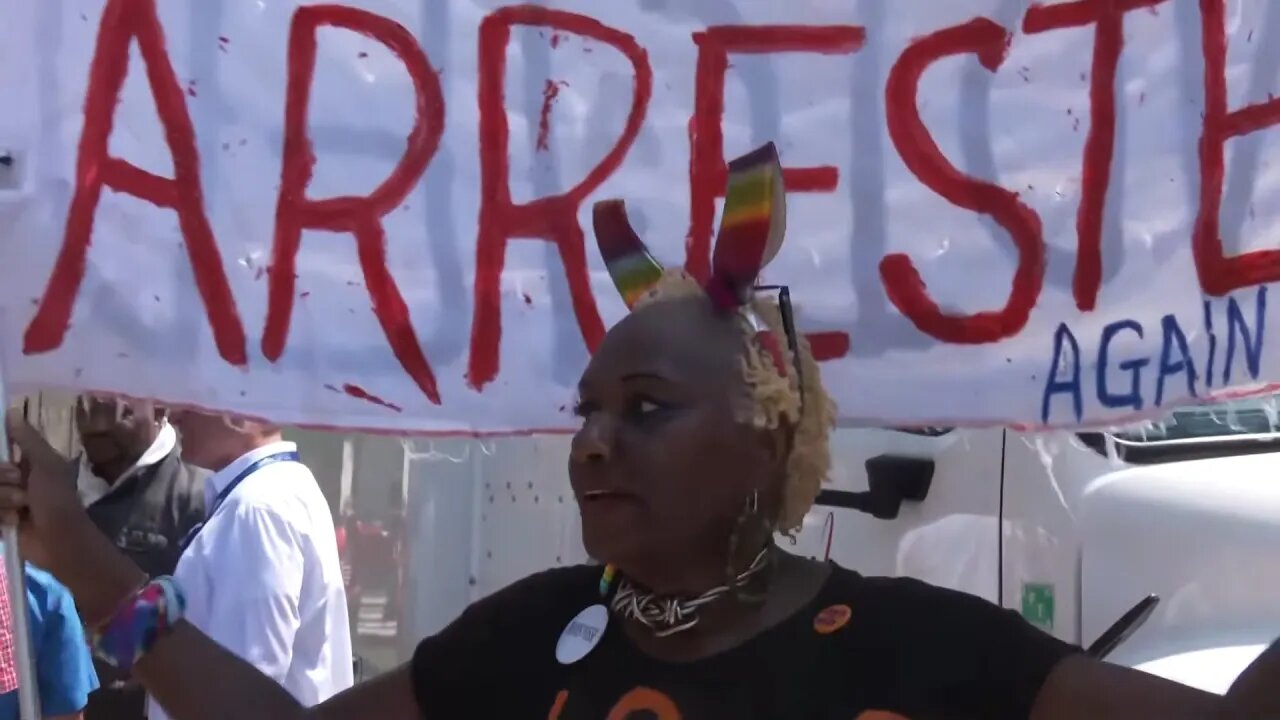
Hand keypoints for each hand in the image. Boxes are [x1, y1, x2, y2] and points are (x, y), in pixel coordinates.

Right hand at [0, 410, 82, 570]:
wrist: (59, 542)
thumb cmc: (57, 500)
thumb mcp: (46, 465)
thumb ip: (28, 440)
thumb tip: (12, 410)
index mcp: (24, 462)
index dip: (1, 461)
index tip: (13, 471)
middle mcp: (10, 479)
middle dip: (3, 483)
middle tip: (23, 491)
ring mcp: (3, 500)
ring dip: (3, 501)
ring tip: (21, 510)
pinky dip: (0, 517)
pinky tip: (14, 523)